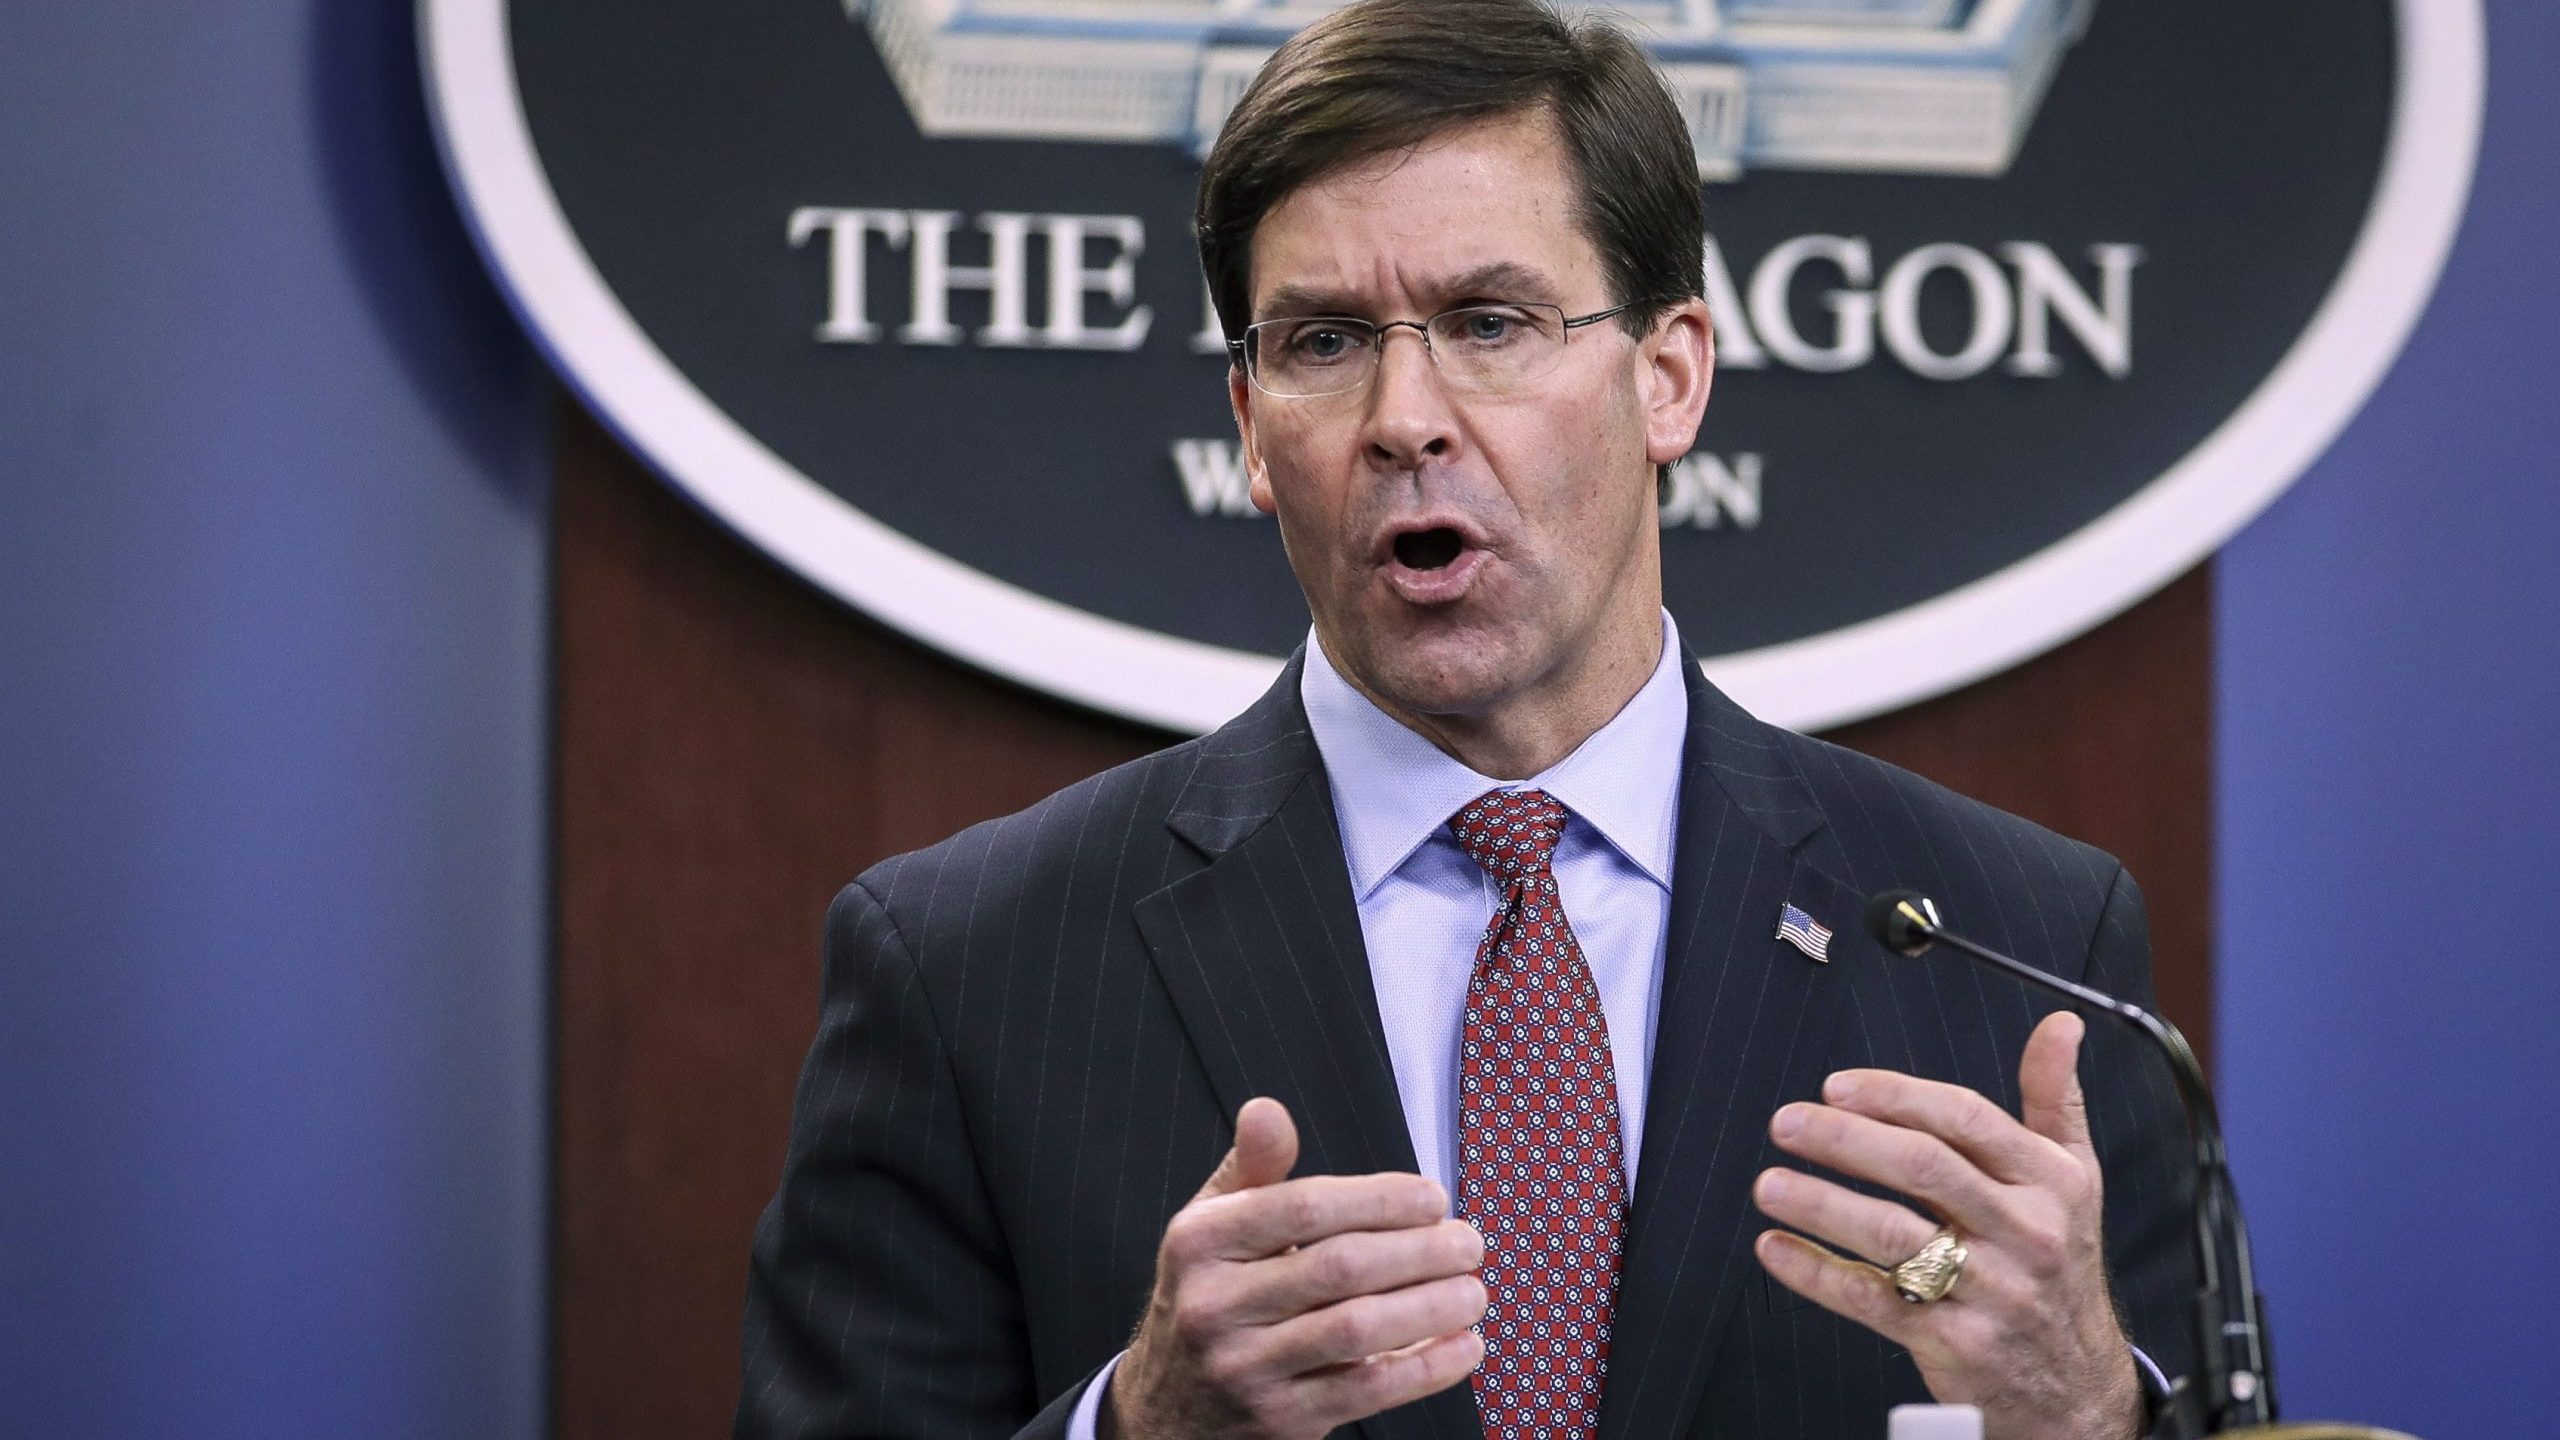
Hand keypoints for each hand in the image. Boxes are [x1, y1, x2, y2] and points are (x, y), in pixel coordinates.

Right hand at [1105, 1098, 1487, 1439]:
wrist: (1170, 1410)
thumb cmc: (1211, 1298)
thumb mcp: (1211, 1228)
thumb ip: (1252, 1169)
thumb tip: (1268, 1110)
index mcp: (1201, 1242)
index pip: (1304, 1208)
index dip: (1380, 1198)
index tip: (1433, 1199)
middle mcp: (1214, 1304)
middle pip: (1339, 1267)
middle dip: (1420, 1251)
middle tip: (1468, 1243)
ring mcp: (1246, 1368)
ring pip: (1357, 1330)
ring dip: (1431, 1307)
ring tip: (1473, 1291)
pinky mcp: (1280, 1419)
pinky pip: (1367, 1391)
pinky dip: (1426, 1368)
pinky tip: (1463, 1346)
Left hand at [1751, 1012, 2144, 1439]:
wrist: (2077, 1384)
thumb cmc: (2060, 1262)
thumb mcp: (2074, 1178)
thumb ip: (2055, 1099)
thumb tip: (2062, 1025)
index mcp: (2049, 1181)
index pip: (1965, 1119)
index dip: (1895, 1095)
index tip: (1836, 1087)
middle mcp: (2024, 1232)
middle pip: (1924, 1169)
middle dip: (1846, 1140)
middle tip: (1786, 1123)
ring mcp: (1991, 1291)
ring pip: (1894, 1236)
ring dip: (1821, 1205)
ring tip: (1768, 1184)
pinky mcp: (1955, 1343)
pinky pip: (1874, 1301)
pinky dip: (1818, 1273)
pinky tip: (1777, 1248)